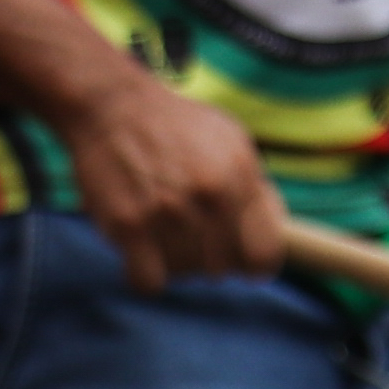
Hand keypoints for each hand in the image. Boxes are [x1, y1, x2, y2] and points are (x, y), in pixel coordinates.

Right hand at [62, 73, 287, 286]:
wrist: (113, 105)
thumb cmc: (177, 127)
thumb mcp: (232, 142)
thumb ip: (255, 189)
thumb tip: (275, 234)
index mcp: (240, 177)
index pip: (264, 255)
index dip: (254, 264)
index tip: (242, 261)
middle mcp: (209, 195)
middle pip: (222, 270)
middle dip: (209, 257)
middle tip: (189, 233)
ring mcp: (168, 212)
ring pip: (185, 274)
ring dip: (175, 261)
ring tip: (163, 229)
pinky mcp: (129, 225)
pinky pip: (149, 282)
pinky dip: (145, 273)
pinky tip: (141, 249)